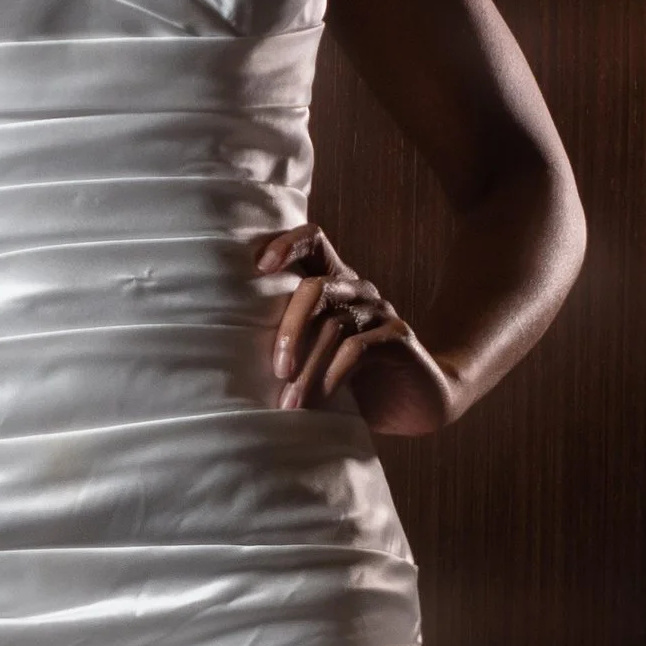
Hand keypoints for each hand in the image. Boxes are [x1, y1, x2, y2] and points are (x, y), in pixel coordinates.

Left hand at [254, 222, 459, 435]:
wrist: (415, 405)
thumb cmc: (353, 383)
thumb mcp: (315, 361)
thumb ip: (289, 346)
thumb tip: (229, 357)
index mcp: (334, 284)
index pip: (314, 240)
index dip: (288, 243)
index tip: (260, 265)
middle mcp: (358, 290)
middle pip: (314, 289)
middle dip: (290, 330)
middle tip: (277, 371)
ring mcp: (380, 311)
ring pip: (333, 326)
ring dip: (307, 368)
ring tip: (291, 404)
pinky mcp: (398, 337)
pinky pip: (357, 349)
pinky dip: (332, 377)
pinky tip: (319, 402)